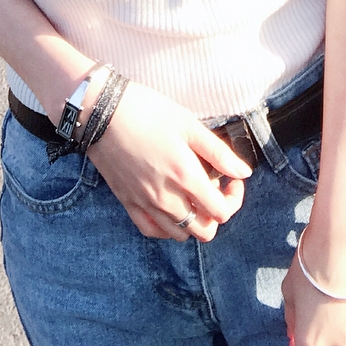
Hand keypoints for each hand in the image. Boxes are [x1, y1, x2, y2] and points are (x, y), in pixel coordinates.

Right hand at [84, 82, 253, 240]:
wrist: (101, 111)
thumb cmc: (147, 110)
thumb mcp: (188, 124)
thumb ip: (218, 152)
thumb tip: (244, 173)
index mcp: (185, 176)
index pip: (221, 212)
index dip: (234, 198)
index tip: (231, 179)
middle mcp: (166, 198)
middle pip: (204, 231)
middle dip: (217, 213)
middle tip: (215, 189)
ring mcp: (145, 203)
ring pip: (179, 235)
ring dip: (193, 221)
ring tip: (192, 196)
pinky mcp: (127, 202)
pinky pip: (151, 231)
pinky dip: (166, 228)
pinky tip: (170, 210)